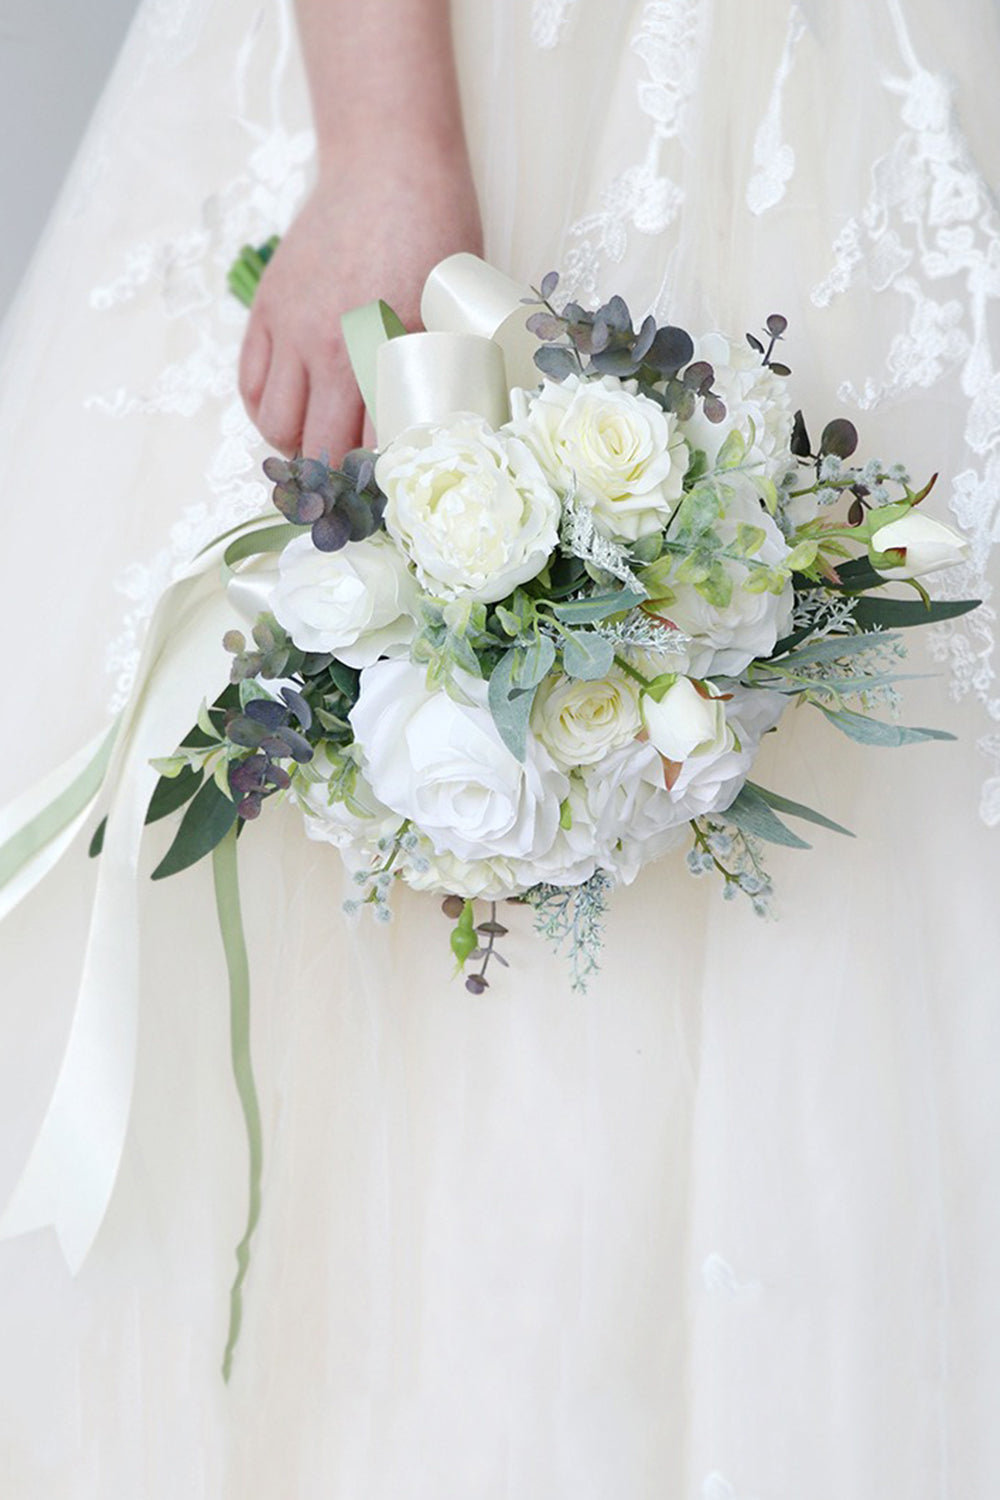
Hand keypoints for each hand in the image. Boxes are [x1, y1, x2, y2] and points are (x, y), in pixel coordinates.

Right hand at [238, 146, 482, 459]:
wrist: (388, 165)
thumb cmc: (439, 237)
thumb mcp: (459, 311)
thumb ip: (447, 375)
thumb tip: (447, 435)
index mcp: (389, 357)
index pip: (378, 452)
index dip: (388, 478)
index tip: (398, 485)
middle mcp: (333, 352)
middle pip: (320, 451)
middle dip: (341, 476)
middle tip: (360, 477)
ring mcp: (292, 331)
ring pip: (275, 427)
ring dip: (298, 447)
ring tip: (322, 443)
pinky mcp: (267, 311)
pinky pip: (249, 385)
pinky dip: (266, 411)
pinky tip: (293, 411)